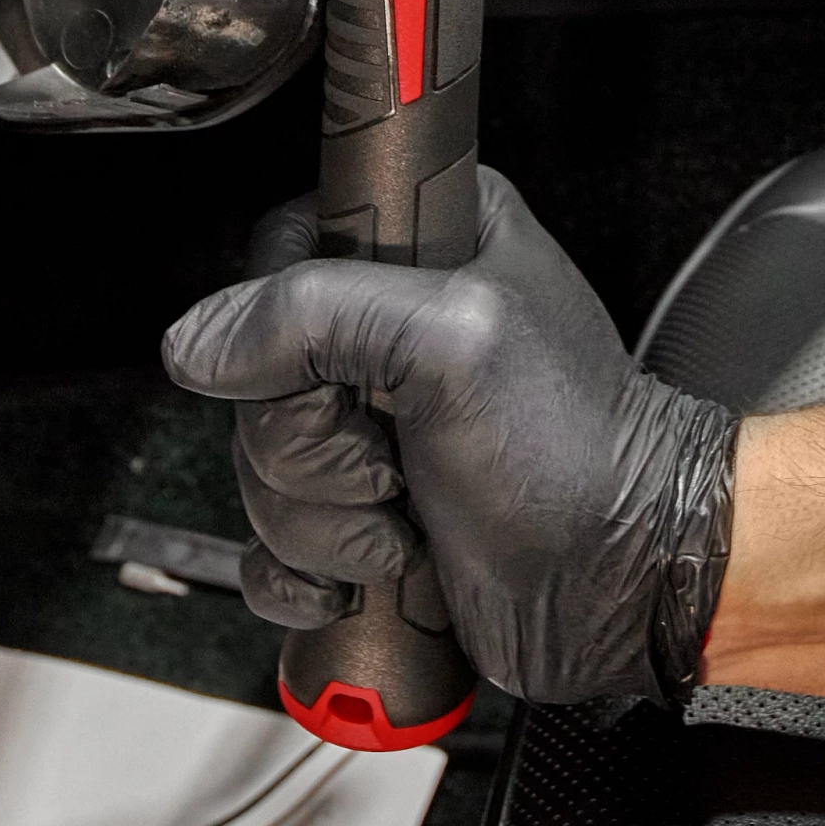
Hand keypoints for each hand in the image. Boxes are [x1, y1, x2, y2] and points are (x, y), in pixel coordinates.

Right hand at [162, 170, 737, 704]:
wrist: (624, 581)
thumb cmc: (581, 452)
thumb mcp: (455, 344)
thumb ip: (316, 314)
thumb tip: (200, 342)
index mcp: (420, 244)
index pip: (278, 253)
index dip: (287, 330)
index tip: (352, 378)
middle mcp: (385, 328)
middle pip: (253, 377)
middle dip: (315, 451)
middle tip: (395, 461)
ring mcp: (367, 425)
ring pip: (255, 468)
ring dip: (324, 521)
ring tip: (406, 521)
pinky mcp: (355, 513)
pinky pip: (267, 546)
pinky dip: (308, 572)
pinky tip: (373, 569)